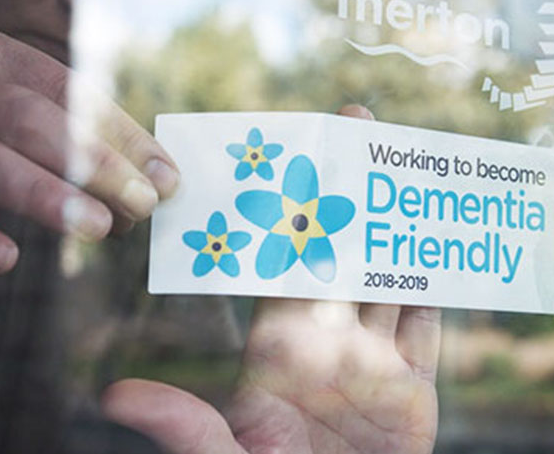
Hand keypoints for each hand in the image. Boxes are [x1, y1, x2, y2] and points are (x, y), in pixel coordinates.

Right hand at [0, 32, 179, 273]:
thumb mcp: (19, 103)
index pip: (72, 93)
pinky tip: (9, 258)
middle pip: (32, 119)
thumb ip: (74, 132)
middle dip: (93, 163)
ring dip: (45, 194)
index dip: (123, 135)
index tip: (168, 178)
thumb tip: (153, 178)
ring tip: (99, 227)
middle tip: (144, 205)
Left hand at [101, 106, 440, 453]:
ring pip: (385, 277)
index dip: (293, 208)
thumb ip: (185, 426)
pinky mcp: (413, 388)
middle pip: (340, 250)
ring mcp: (372, 361)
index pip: (287, 257)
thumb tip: (115, 397)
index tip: (299, 159)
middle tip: (358, 129)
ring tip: (407, 175)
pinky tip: (438, 247)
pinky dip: (434, 289)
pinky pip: (424, 326)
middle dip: (350, 190)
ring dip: (396, 226)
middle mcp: (326, 340)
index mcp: (280, 345)